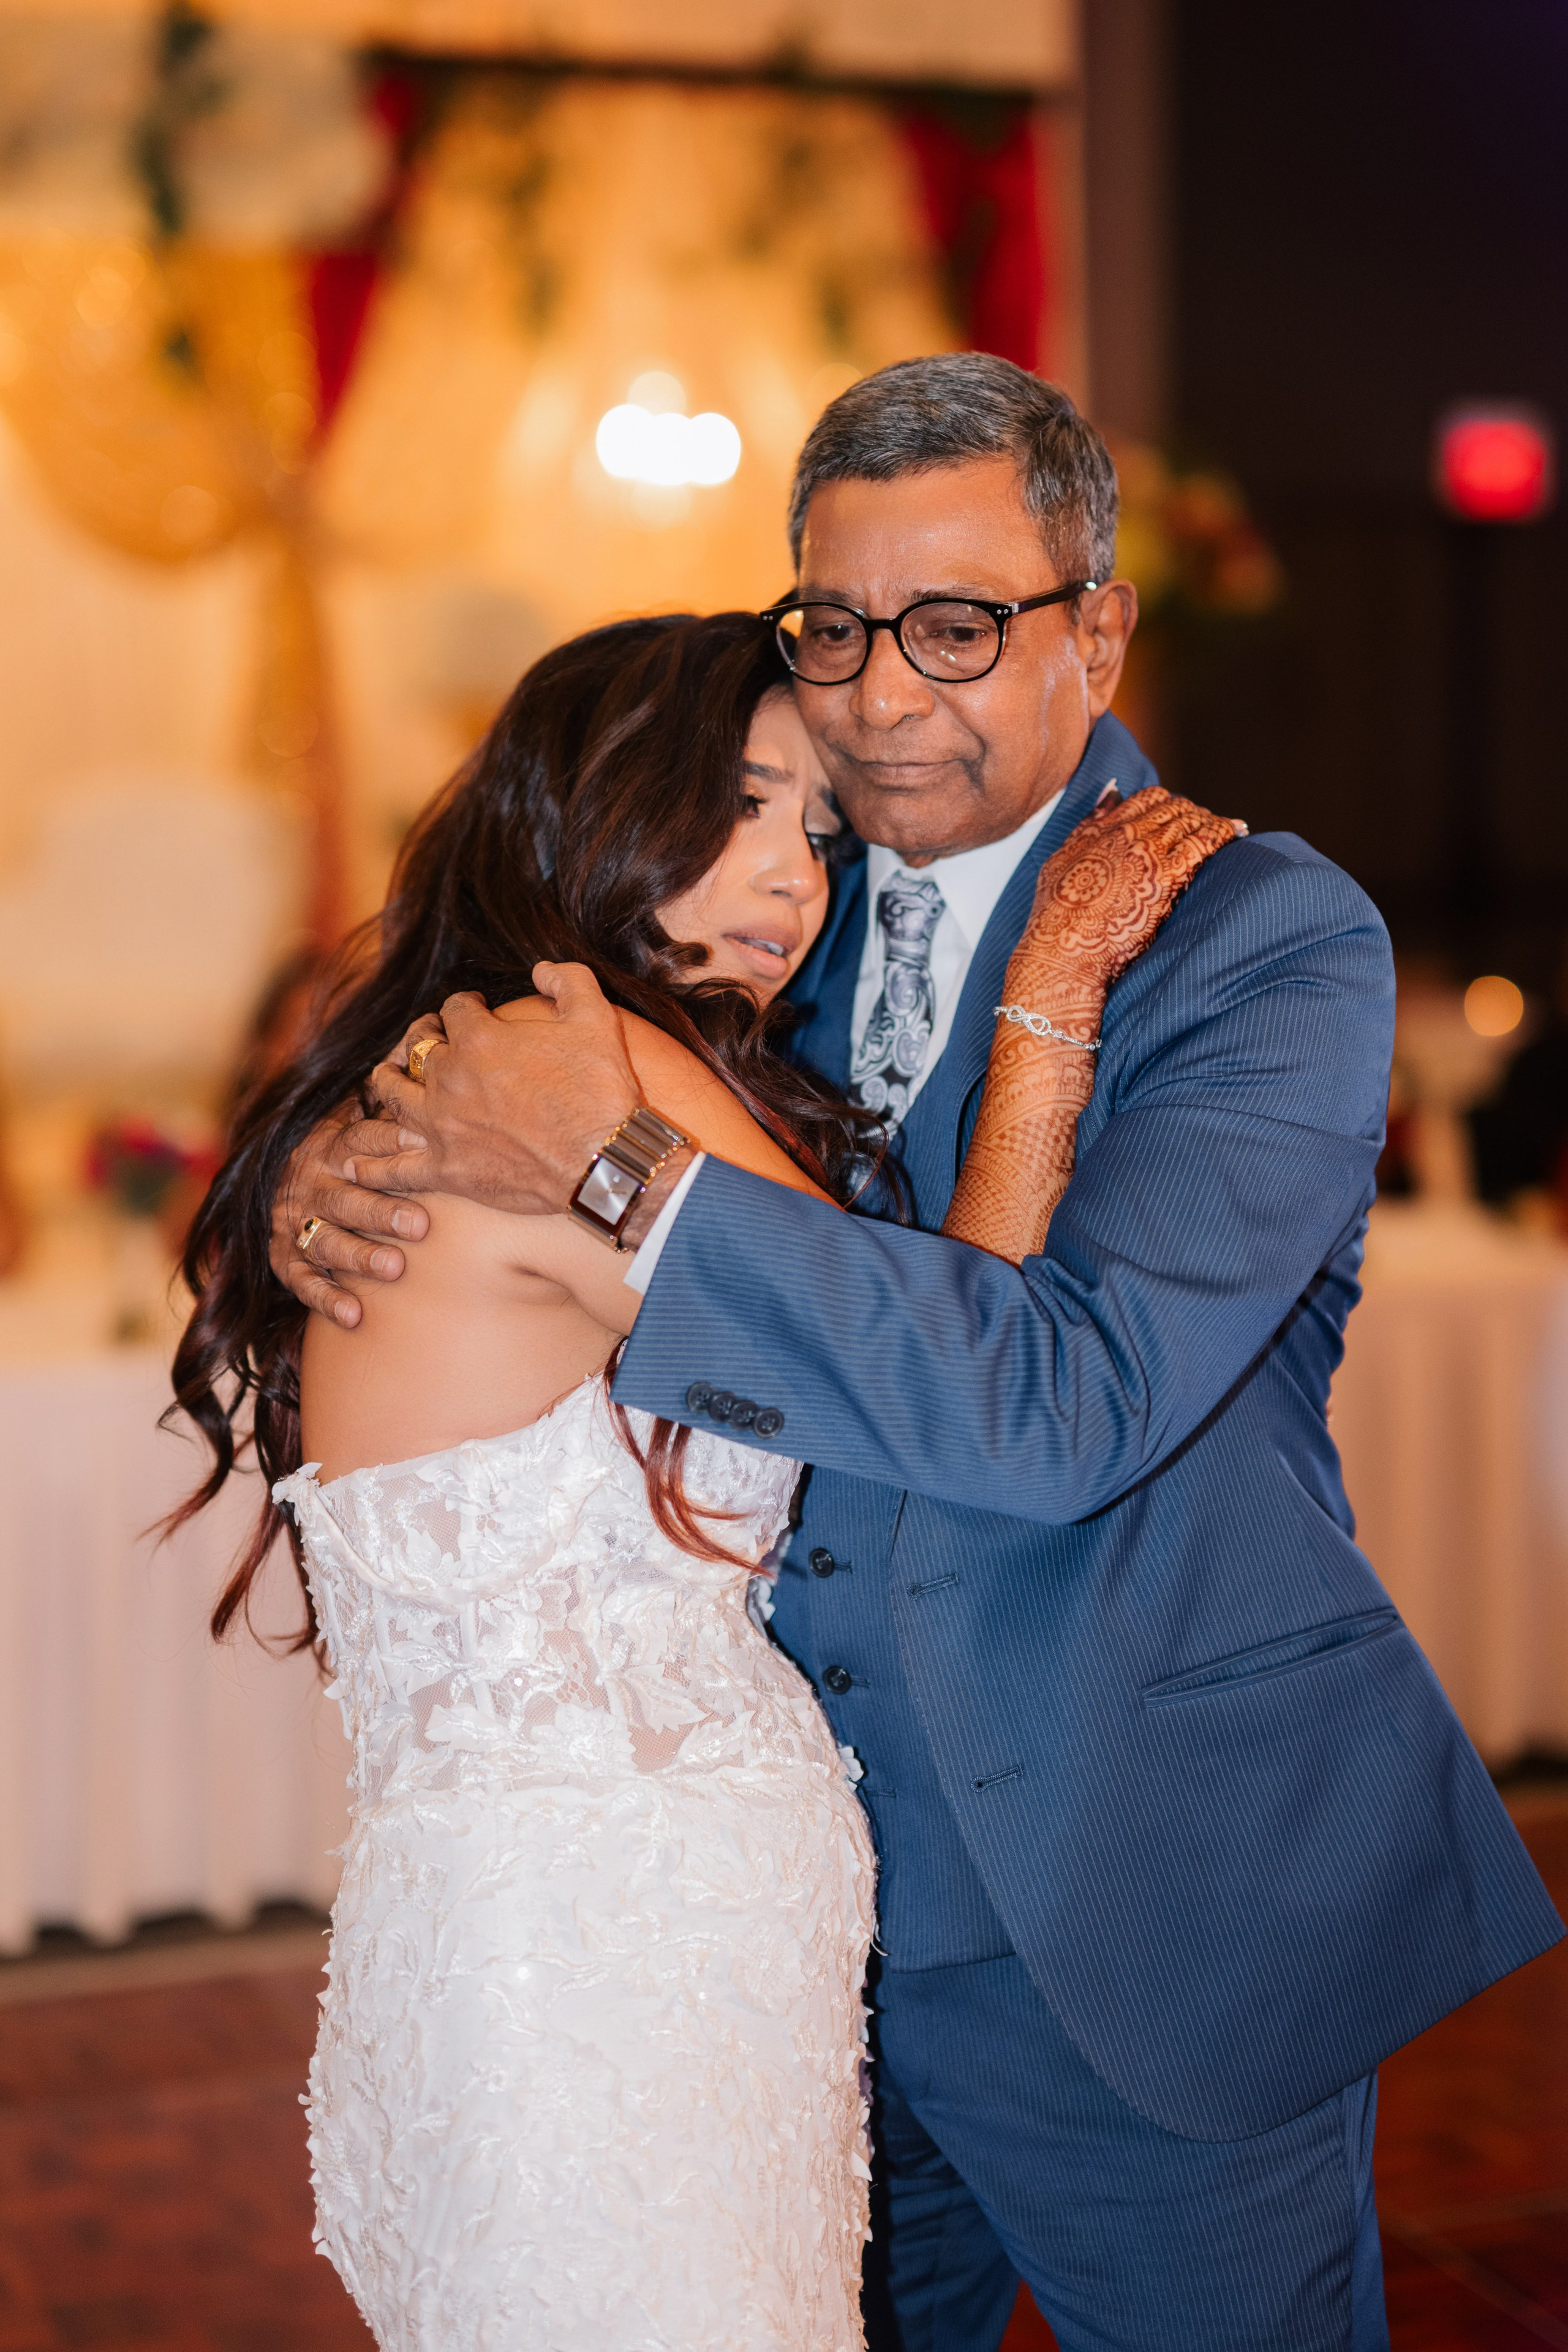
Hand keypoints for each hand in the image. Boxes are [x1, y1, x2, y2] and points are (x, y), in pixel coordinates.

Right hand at [270, 1104, 429, 1327]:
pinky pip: (302, 1280)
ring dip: (360, 1255)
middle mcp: (311, 1185)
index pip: (359, 1141)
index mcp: (331, 1148)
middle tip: (420, 1225)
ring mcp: (294, 1222)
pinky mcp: (282, 1257)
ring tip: (395, 1268)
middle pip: (346, 1198)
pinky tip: (355, 1316)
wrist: (267, 1180)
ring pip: (327, 1240)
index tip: (420, 1141)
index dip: (387, 1140)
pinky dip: (326, 1299)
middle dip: (382, 1212)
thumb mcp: (348, 1122)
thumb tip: (422, 1053)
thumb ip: (381, 1105)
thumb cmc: (336, 1154)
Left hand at [356, 964, 642, 1217]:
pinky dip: (372, 1166)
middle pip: (417, 1048)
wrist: (604, 1161)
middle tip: (428, 1039)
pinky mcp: (445, 1169)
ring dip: (386, 1082)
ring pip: (392, 1095)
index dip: (463, 1005)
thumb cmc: (600, 1090)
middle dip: (421, 1037)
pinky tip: (353, 1164)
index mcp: (479, 1038)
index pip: (454, 1010)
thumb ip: (566, 980)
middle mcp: (449, 1078)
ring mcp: (441, 1125)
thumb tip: (539, 968)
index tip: (472, 1009)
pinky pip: (395, 1167)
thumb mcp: (595, 1017)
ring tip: (386, 1079)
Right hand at [1006, 787, 1241, 1011]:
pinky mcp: (1164, 877)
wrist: (1062, 951)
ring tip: (1231, 828)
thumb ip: (1088, 823)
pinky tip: (1236, 833)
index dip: (1167, 802)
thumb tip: (1112, 791)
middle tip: (1208, 825)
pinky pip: (1202, 842)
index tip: (1178, 814)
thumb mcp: (1060, 859)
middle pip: (1173, 807)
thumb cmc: (1054, 916)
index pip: (1146, 799)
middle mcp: (1126, 834)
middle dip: (1194, 813)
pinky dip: (1222, 833)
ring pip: (1190, 821)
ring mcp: (1147, 853)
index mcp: (1102, 829)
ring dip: (1211, 822)